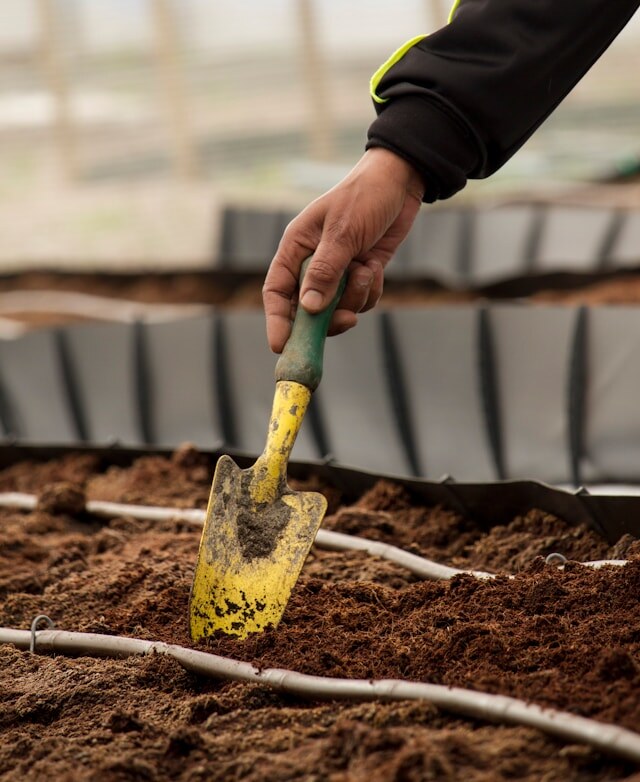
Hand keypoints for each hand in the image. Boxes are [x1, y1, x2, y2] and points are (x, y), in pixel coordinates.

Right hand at [262, 147, 424, 352]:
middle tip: (347, 320)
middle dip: (327, 318)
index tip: (281, 345)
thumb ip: (325, 272)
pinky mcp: (359, 275)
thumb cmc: (364, 197)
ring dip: (355, 298)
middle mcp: (312, 264)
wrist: (400, 182)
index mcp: (296, 248)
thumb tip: (308, 309)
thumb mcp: (343, 233)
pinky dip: (370, 292)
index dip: (277, 320)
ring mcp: (337, 272)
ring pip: (337, 308)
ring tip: (367, 270)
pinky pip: (360, 301)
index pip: (276, 291)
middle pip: (307, 309)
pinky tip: (376, 267)